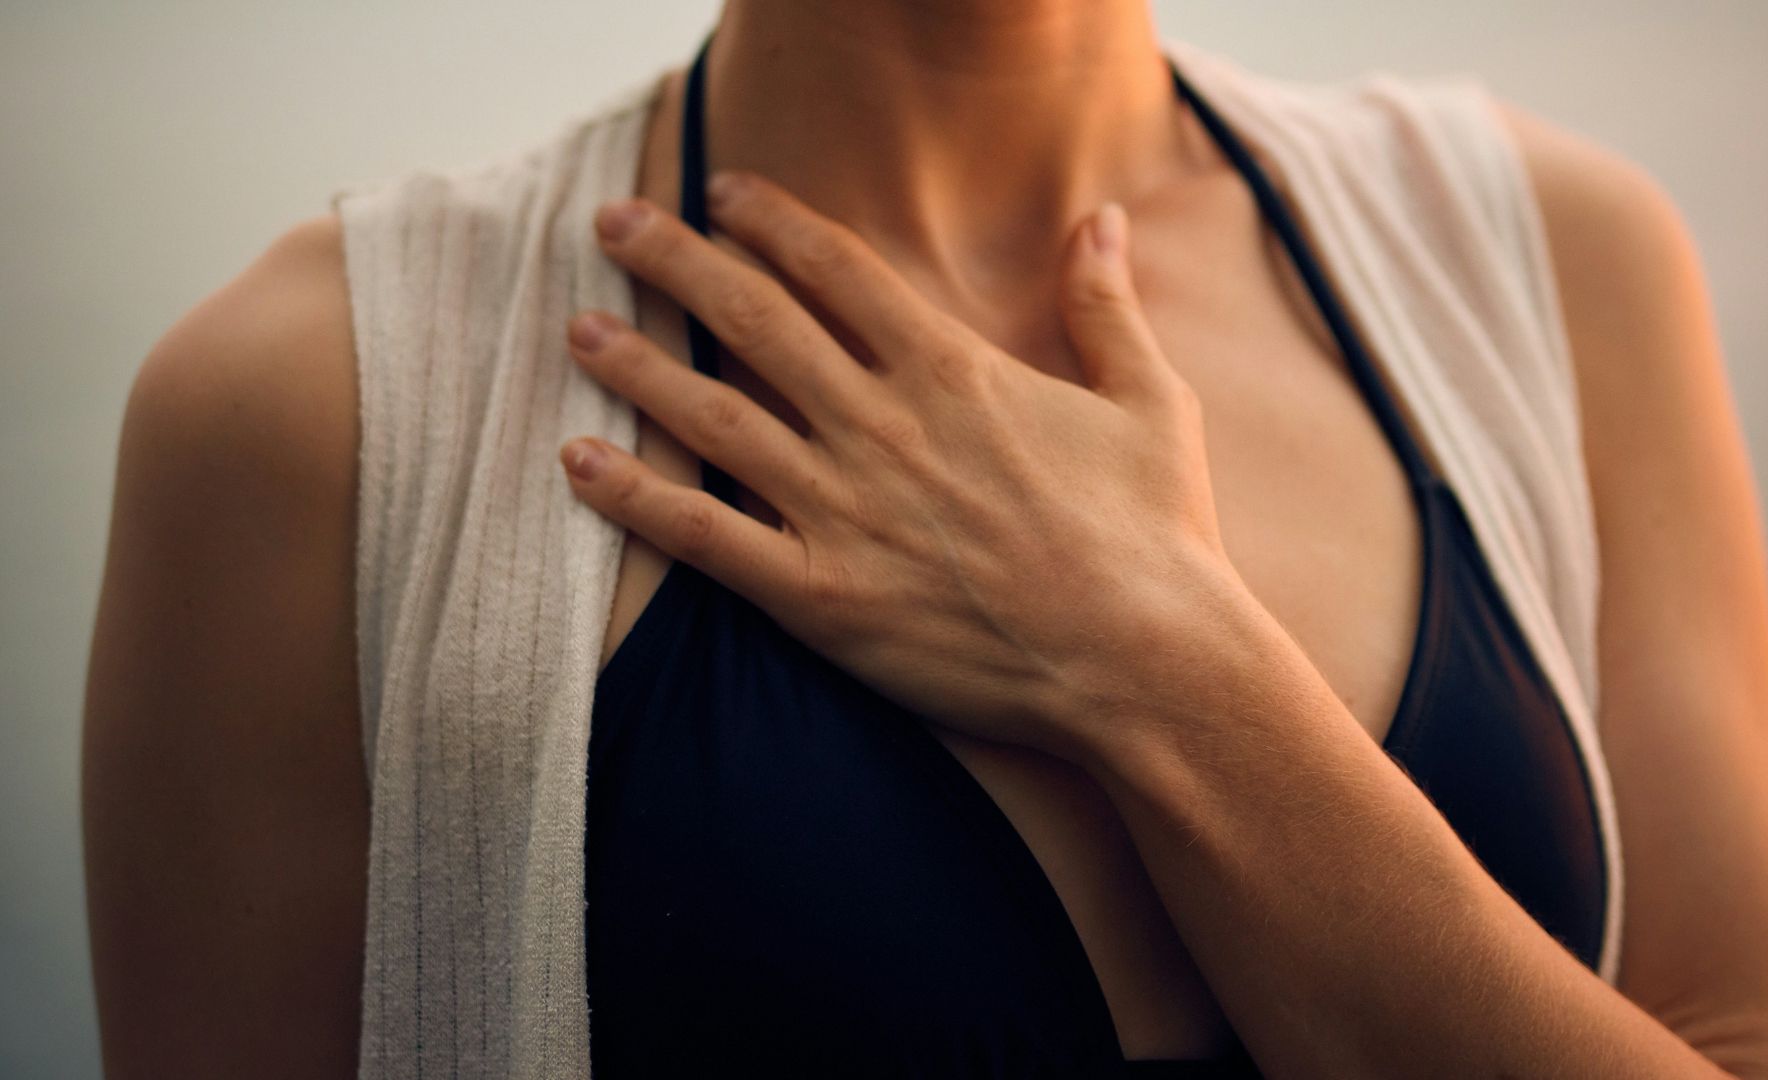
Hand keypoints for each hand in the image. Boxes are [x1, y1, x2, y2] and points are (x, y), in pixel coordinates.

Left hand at [561, 170, 1250, 759]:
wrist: (1146, 663)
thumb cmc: (1157, 536)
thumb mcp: (1150, 401)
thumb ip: (1106, 304)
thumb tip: (1103, 218)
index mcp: (952, 371)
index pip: (836, 269)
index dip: (770, 220)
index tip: (722, 190)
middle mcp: (882, 426)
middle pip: (753, 318)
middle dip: (676, 261)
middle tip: (613, 224)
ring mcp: (844, 510)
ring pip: (714, 417)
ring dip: (637, 365)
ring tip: (578, 327)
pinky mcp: (822, 596)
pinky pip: (705, 537)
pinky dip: (635, 498)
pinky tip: (578, 461)